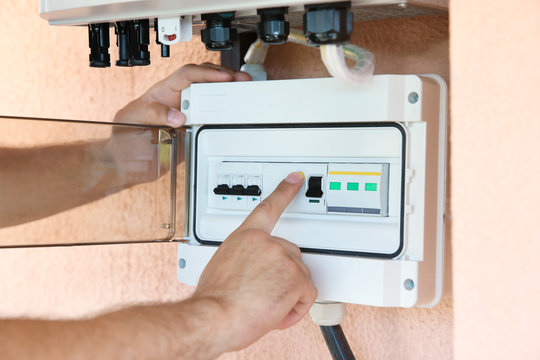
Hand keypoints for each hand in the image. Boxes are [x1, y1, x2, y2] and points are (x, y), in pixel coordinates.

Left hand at [113, 63, 250, 126]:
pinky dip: (225, 117)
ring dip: (228, 94)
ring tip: (244, 92)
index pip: (187, 75)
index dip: (206, 74)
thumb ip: (152, 113)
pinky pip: (211, 122)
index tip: (222, 77)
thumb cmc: (122, 138)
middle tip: (241, 80)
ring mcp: (188, 116)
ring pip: (211, 98)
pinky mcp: (193, 133)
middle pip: (205, 81)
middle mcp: (178, 101)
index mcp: (162, 92)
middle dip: (225, 77)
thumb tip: (178, 115)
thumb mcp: (131, 119)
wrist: (125, 165)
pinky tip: (235, 114)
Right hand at [193, 172, 317, 353]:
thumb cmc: (214, 300)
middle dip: (283, 274)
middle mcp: (266, 242)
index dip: (284, 192)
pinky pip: (307, 295)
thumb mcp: (222, 267)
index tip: (295, 178)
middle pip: (291, 254)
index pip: (268, 207)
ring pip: (300, 277)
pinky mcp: (295, 277)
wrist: (214, 317)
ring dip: (288, 294)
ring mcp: (283, 258)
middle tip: (263, 292)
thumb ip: (243, 258)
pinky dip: (296, 308)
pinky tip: (277, 312)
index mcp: (245, 237)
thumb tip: (249, 269)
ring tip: (264, 305)